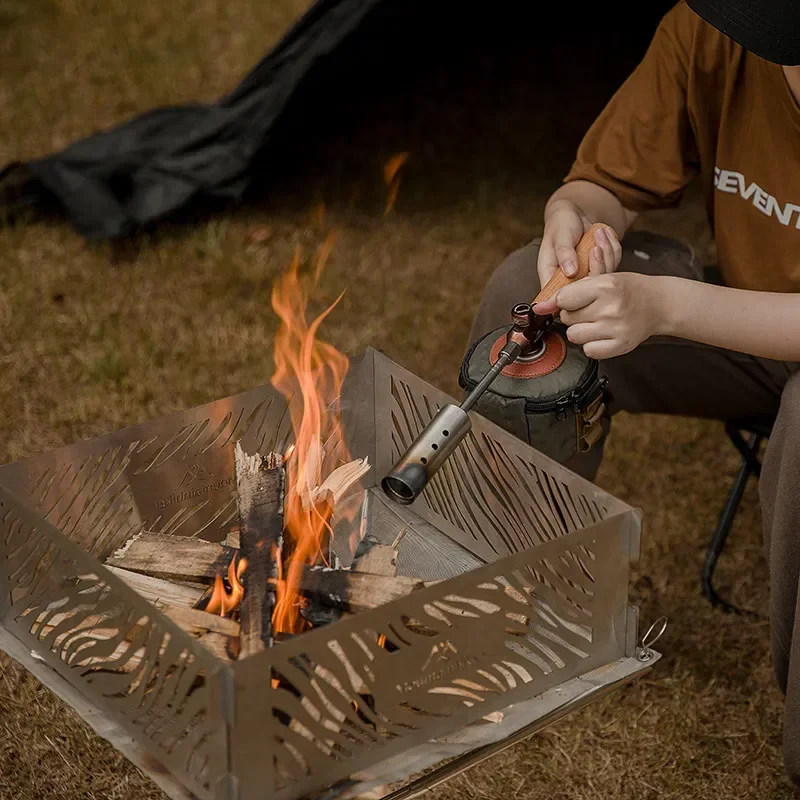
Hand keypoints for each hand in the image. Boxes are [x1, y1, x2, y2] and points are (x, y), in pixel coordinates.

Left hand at [533, 273, 668, 359]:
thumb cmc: (628, 289)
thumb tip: (540, 307)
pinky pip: (589, 351)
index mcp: (605, 286)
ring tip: (597, 321)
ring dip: (581, 330)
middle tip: (592, 309)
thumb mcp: (601, 279)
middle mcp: (611, 308)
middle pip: (567, 318)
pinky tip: (603, 334)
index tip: (572, 301)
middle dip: (574, 314)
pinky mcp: (620, 346)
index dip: (565, 301)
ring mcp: (616, 329)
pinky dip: (593, 344)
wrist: (659, 303)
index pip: (563, 299)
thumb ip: (570, 290)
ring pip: (575, 336)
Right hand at [538, 199, 622, 287]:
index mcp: (551, 277)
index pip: (560, 297)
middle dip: (596, 264)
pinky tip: (605, 235)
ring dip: (606, 251)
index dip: (574, 291)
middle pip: (588, 289)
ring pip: (604, 275)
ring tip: (599, 233)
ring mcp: (587, 277)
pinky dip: (612, 247)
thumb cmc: (561, 225)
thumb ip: (564, 253)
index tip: (582, 268)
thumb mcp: (559, 236)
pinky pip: (614, 264)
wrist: (576, 215)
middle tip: (594, 245)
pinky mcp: (601, 270)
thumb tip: (570, 272)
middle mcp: (569, 282)